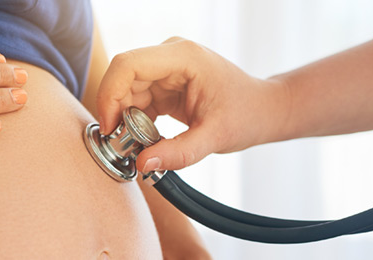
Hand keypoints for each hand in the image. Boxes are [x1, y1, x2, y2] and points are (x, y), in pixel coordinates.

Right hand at [97, 37, 288, 171]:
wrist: (262, 110)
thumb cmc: (247, 114)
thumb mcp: (215, 137)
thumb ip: (179, 152)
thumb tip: (143, 164)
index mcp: (183, 57)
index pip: (128, 65)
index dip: (110, 94)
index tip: (110, 127)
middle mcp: (169, 57)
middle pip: (122, 78)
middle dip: (115, 112)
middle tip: (122, 145)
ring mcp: (165, 69)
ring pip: (125, 91)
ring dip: (124, 119)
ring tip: (137, 146)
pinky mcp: (163, 84)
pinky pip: (135, 100)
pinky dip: (134, 122)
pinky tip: (146, 140)